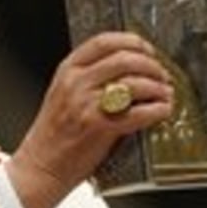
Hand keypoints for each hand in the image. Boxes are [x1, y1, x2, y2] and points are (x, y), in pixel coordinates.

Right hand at [7, 32, 172, 207]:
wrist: (40, 166)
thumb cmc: (53, 135)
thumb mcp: (63, 94)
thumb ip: (89, 78)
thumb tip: (127, 70)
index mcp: (67, 70)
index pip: (104, 42)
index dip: (131, 41)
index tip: (146, 49)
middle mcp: (76, 83)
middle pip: (125, 59)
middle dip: (151, 65)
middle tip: (162, 74)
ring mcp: (87, 104)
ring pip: (134, 83)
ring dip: (158, 87)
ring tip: (166, 93)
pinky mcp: (99, 127)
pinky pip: (138, 113)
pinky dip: (157, 110)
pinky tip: (162, 111)